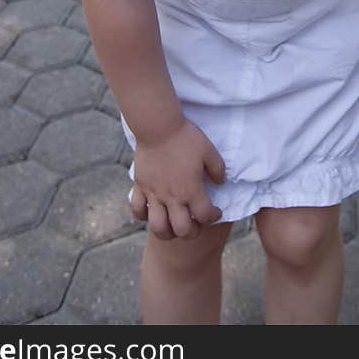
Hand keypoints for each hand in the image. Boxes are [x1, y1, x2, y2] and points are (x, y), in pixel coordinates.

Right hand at [130, 117, 225, 240]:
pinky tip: (152, 211)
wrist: (158, 126)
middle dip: (192, 232)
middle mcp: (172, 197)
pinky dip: (143, 216)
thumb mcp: (209, 151)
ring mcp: (154, 193)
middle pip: (182, 230)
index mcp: (191, 189)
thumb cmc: (185, 137)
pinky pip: (137, 210)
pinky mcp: (140, 186)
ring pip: (158, 227)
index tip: (216, 211)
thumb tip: (220, 183)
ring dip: (168, 231)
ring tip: (173, 224)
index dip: (214, 217)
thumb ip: (218, 169)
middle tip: (196, 223)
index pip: (205, 216)